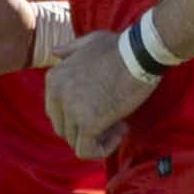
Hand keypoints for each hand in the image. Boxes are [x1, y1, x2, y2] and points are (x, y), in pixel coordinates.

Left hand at [43, 27, 149, 158]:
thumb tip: (54, 51)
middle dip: (86, 128)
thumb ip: (70, 49)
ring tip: (121, 123)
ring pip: (75, 141)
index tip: (103, 106)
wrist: (140, 53)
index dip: (78, 115)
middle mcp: (57, 95)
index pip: (55, 112)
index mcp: (54, 77)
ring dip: (98, 137)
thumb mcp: (89, 41)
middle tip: (113, 118)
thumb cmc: (120, 46)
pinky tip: (121, 131)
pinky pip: (86, 151)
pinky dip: (102, 149)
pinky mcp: (88, 123)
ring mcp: (71, 110)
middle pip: (63, 129)